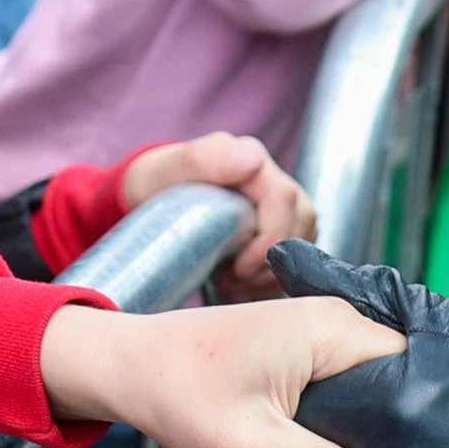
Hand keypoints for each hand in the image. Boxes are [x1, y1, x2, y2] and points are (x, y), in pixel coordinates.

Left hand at [37, 298, 396, 447]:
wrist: (130, 365)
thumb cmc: (180, 395)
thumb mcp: (251, 445)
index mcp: (329, 329)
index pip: (412, 368)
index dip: (422, 416)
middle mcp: (332, 317)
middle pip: (400, 372)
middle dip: (403, 423)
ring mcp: (320, 326)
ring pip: (377, 375)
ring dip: (377, 419)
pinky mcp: (306, 341)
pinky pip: (352, 373)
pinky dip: (354, 409)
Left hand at [119, 133, 314, 298]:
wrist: (147, 198)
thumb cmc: (155, 182)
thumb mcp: (168, 169)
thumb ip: (203, 159)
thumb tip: (254, 161)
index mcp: (250, 158)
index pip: (285, 200)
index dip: (271, 238)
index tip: (240, 267)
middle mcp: (271, 180)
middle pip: (301, 224)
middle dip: (271, 263)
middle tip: (232, 280)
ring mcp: (278, 205)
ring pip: (302, 243)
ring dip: (271, 275)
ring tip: (231, 284)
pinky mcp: (276, 229)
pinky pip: (293, 259)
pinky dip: (268, 282)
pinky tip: (239, 288)